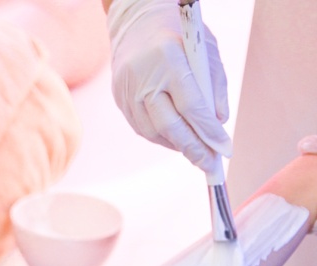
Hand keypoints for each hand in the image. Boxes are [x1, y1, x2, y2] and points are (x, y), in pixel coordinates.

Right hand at [108, 0, 232, 174]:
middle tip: (210, 166)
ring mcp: (127, 91)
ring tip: (196, 154)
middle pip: (170, 126)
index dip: (209, 132)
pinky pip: (141, 127)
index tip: (224, 150)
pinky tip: (176, 141)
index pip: (192, 107)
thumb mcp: (206, 50)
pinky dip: (161, 137)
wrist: (135, 22)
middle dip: (193, 149)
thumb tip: (218, 123)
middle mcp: (144, 79)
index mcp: (168, 61)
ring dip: (177, 146)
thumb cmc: (179, 33)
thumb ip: (214, 86)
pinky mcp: (119, 99)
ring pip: (154, 131)